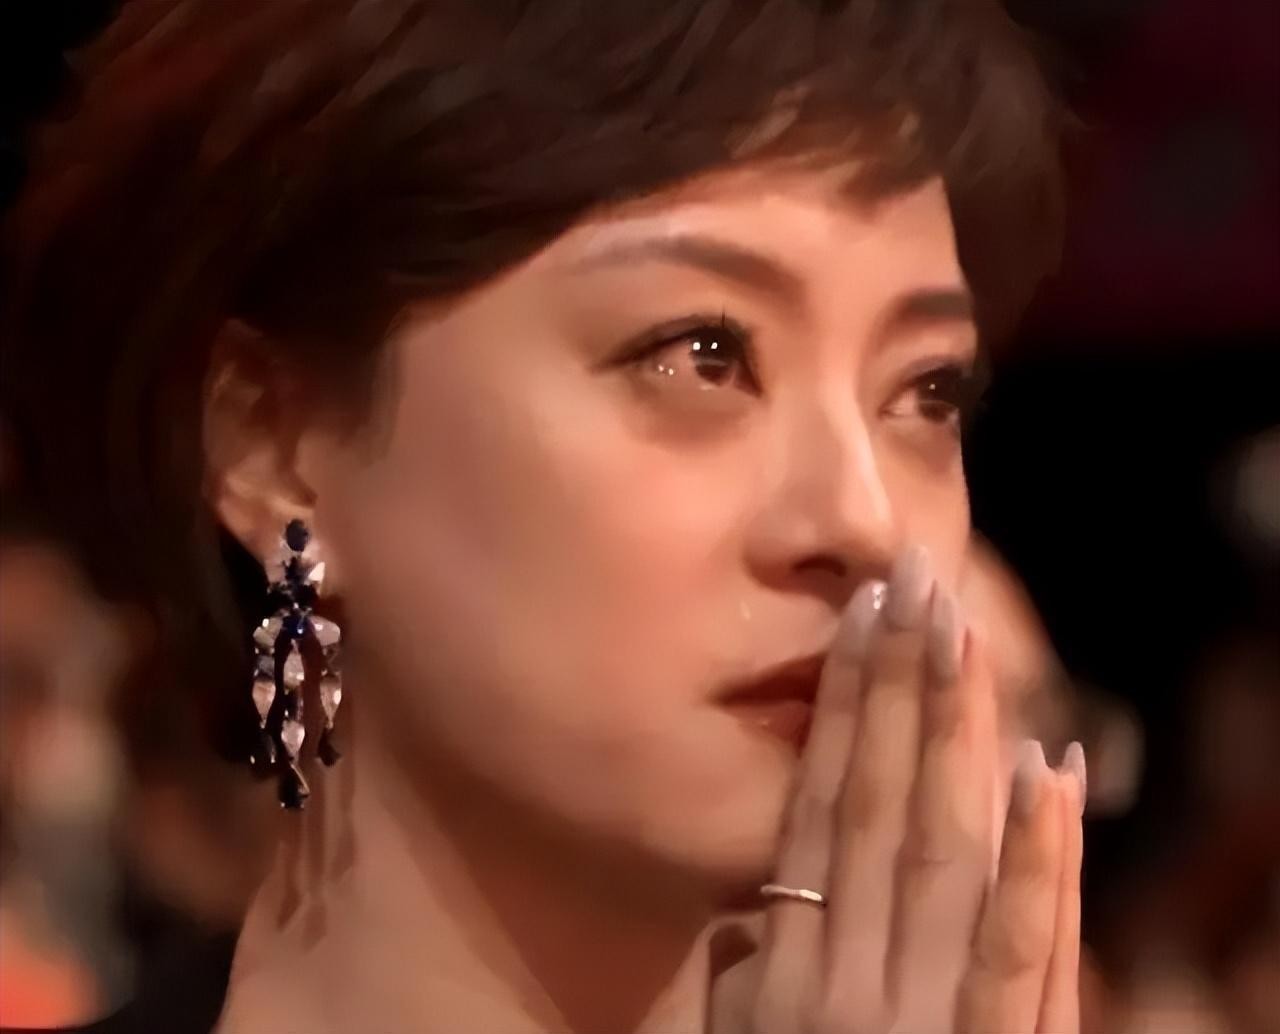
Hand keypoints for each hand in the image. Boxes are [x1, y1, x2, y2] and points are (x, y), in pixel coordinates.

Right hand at [711, 546, 1084, 1033]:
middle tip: (914, 580)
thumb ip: (730, 986)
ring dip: (955, 736)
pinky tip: (1049, 770)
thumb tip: (746, 905)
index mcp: (779, 980)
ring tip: (966, 635)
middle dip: (896, 688)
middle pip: (877, 807)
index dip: (838, 712)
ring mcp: (921, 1022)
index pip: (815, 813)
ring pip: (942, 852)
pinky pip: (1019, 955)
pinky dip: (1039, 860)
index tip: (860, 622)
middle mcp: (845, 982)